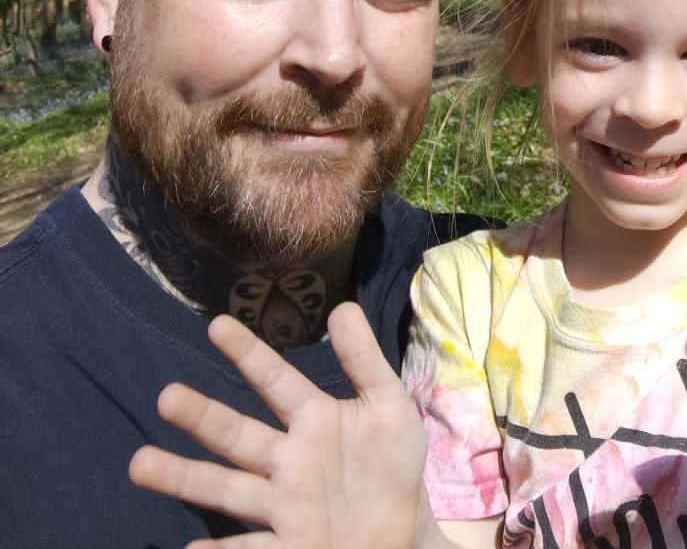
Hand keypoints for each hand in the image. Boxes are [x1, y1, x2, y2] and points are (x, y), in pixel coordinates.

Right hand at [129, 303, 438, 548]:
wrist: (402, 531)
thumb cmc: (391, 465)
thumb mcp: (389, 408)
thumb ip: (366, 362)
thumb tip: (344, 307)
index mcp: (314, 421)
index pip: (276, 382)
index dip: (250, 354)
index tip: (217, 324)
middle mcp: (287, 460)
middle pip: (238, 435)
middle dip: (204, 417)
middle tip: (167, 397)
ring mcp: (283, 505)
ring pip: (227, 490)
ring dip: (186, 477)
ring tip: (140, 464)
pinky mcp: (290, 545)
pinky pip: (250, 548)